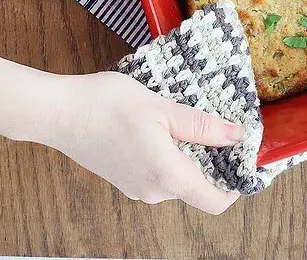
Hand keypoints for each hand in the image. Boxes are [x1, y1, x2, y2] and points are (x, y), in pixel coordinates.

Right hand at [42, 71, 243, 212]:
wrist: (59, 112)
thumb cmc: (107, 106)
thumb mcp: (163, 108)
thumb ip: (202, 125)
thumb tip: (235, 135)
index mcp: (166, 177)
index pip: (214, 201)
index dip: (237, 184)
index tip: (247, 158)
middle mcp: (152, 191)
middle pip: (198, 187)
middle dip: (215, 160)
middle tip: (223, 125)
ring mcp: (136, 187)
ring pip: (179, 177)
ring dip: (192, 153)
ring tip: (193, 119)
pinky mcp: (125, 177)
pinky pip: (160, 172)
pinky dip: (172, 153)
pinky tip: (168, 125)